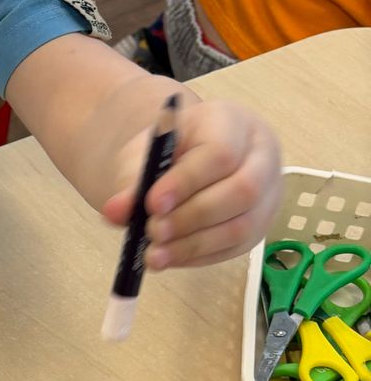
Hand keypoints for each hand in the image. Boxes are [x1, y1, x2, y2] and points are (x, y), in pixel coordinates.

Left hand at [102, 99, 281, 269]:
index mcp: (234, 122)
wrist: (184, 159)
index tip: (152, 203)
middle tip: (153, 231)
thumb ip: (132, 181)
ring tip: (155, 254)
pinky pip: (235, 247)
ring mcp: (267, 193)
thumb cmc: (169, 152)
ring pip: (243, 225)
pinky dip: (199, 256)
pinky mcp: (260, 224)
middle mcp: (261, 155)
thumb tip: (115, 212)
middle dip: (192, 217)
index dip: (187, 182)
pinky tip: (170, 257)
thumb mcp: (146, 154)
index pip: (221, 153)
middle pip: (242, 191)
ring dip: (195, 245)